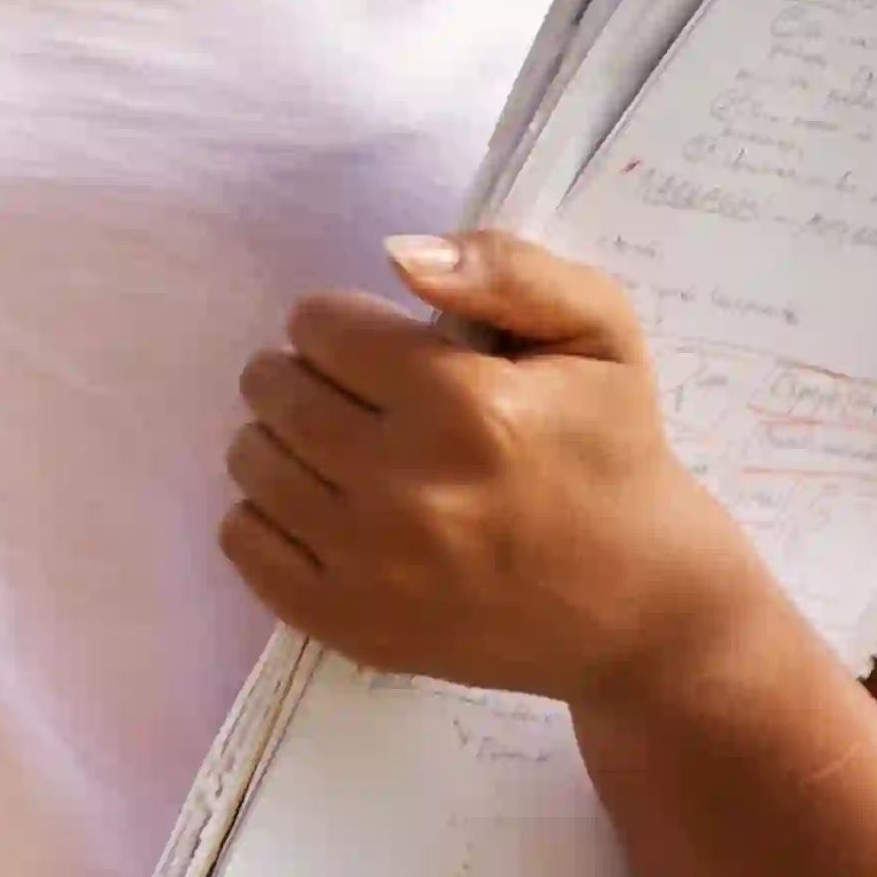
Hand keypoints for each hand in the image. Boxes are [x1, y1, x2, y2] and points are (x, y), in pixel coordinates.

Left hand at [218, 231, 771, 711]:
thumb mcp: (600, 334)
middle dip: (301, 373)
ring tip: (338, 446)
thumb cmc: (612, 456)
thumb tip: (399, 253)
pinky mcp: (346, 624)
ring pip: (250, 460)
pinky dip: (265, 512)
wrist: (634, 606)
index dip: (341, 323)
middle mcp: (410, 491)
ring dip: (279, 439)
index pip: (322, 327)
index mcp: (469, 407)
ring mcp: (371, 567)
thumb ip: (508, 270)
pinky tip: (322, 505)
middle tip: (351, 392)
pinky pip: (242, 541)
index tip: (374, 344)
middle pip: (274, 389)